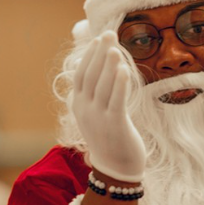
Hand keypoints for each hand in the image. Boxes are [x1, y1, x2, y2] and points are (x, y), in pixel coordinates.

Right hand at [72, 32, 145, 181]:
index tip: (98, 40)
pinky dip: (119, 84)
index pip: (82, 75)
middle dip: (100, 53)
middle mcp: (86, 110)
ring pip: (103, 86)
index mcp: (79, 106)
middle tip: (108, 34)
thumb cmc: (111, 139)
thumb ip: (98, 94)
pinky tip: (124, 69)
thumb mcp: (98, 114)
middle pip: (92, 76)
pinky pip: (116, 101)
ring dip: (109, 65)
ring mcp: (99, 118)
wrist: (116, 170)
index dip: (90, 56)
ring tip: (115, 47)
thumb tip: (104, 70)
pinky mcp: (115, 125)